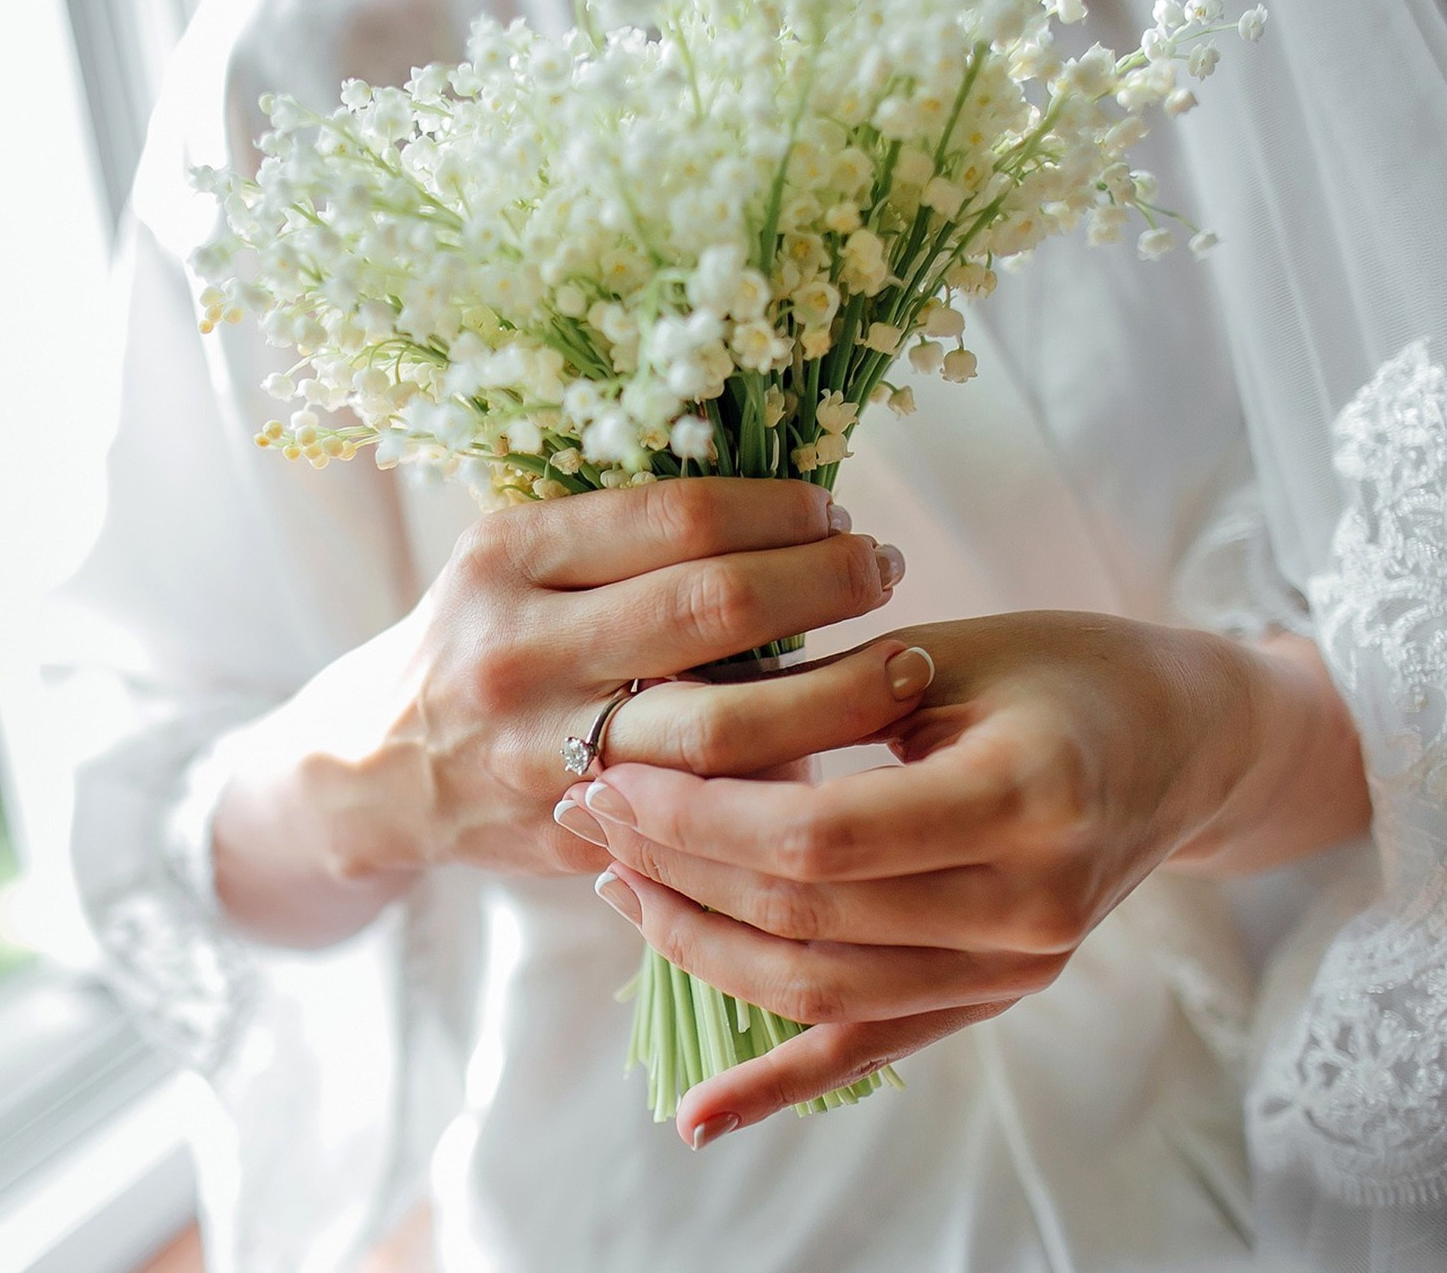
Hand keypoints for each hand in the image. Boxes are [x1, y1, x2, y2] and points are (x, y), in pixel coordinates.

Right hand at [212, 478, 917, 944]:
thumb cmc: (481, 636)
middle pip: (712, 609)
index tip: (833, 514)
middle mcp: (518, 650)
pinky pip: (707, 805)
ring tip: (902, 667)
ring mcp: (542, 751)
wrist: (380, 767)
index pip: (677, 517)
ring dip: (839, 693)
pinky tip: (839, 752)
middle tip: (883, 570)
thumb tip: (788, 510)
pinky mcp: (571, 830)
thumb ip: (621, 536)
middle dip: (827, 583)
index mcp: (507, 556)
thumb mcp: (515, 560)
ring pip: (724, 726)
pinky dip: (785, 779)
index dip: (779, 510)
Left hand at [563, 610, 1368, 1144]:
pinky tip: (698, 1117)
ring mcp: (1012, 970)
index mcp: (1023, 801)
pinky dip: (779, 1086)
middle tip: (586, 812)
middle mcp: (1027, 908)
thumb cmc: (1068, 671)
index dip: (700, 814)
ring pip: (818, 986)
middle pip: (805, 911)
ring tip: (615, 883)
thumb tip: (668, 720)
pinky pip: (869, 1051)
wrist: (1186, 745)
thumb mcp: (954, 653)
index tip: (611, 774)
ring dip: (696, 943)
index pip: (822, 836)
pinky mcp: (991, 999)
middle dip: (674, 865)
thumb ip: (826, 694)